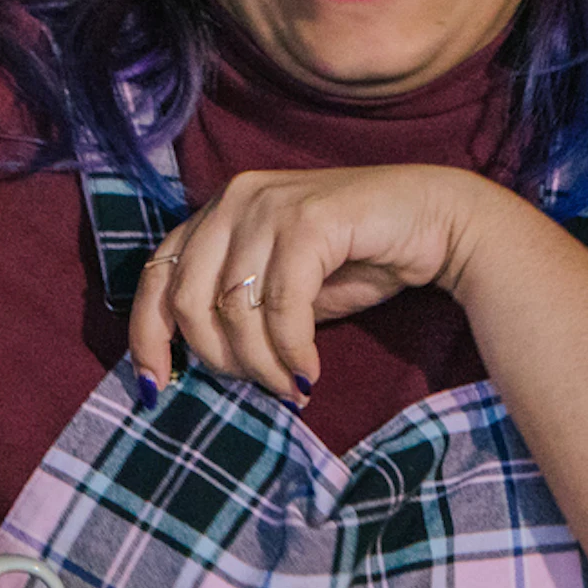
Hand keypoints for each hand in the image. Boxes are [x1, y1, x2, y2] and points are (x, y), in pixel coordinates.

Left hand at [127, 164, 501, 400]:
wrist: (438, 222)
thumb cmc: (360, 259)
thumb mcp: (283, 288)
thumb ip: (238, 310)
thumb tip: (194, 363)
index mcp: (218, 212)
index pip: (156, 276)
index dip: (148, 335)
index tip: (154, 387)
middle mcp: (234, 199)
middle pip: (189, 300)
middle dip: (219, 360)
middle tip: (260, 388)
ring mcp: (270, 204)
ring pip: (234, 309)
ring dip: (261, 365)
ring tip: (290, 388)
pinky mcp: (309, 219)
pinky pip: (281, 305)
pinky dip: (292, 350)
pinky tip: (309, 373)